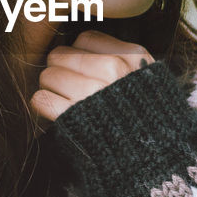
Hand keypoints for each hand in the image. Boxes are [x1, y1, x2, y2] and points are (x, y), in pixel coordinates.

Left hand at [31, 30, 154, 121]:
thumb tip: (80, 47)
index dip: (79, 55)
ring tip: (66, 102)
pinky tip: (57, 113)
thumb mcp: (148, 78)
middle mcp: (113, 70)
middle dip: (61, 70)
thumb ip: (122, 58)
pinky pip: (41, 99)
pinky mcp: (73, 116)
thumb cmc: (147, 118)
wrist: (155, 157)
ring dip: (52, 90)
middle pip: (61, 55)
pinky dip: (44, 107)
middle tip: (70, 88)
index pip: (85, 39)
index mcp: (131, 57)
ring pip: (48, 76)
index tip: (85, 71)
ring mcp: (93, 93)